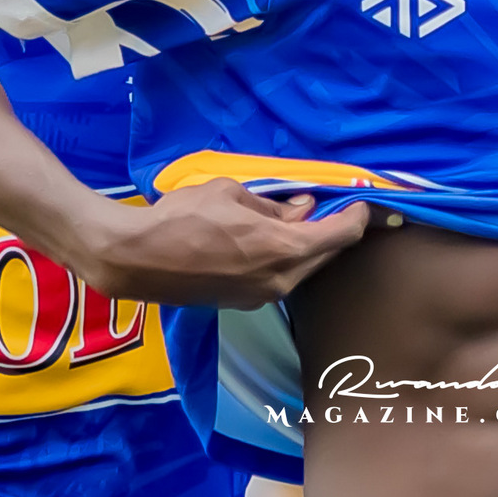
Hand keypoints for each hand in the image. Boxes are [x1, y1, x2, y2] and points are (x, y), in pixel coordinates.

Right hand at [76, 181, 372, 307]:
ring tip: (296, 221)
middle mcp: (281, 280)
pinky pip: (279, 278)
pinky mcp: (243, 303)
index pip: (341, 236)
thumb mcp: (231, 193)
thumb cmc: (182, 217)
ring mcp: (262, 297)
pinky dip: (284, 259)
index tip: (361, 202)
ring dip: (307, 246)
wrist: (136, 259)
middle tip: (332, 207)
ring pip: (302, 269)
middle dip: (334, 231)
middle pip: (326, 255)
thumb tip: (302, 209)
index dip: (357, 217)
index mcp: (283, 249)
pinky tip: (268, 241)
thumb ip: (272, 204)